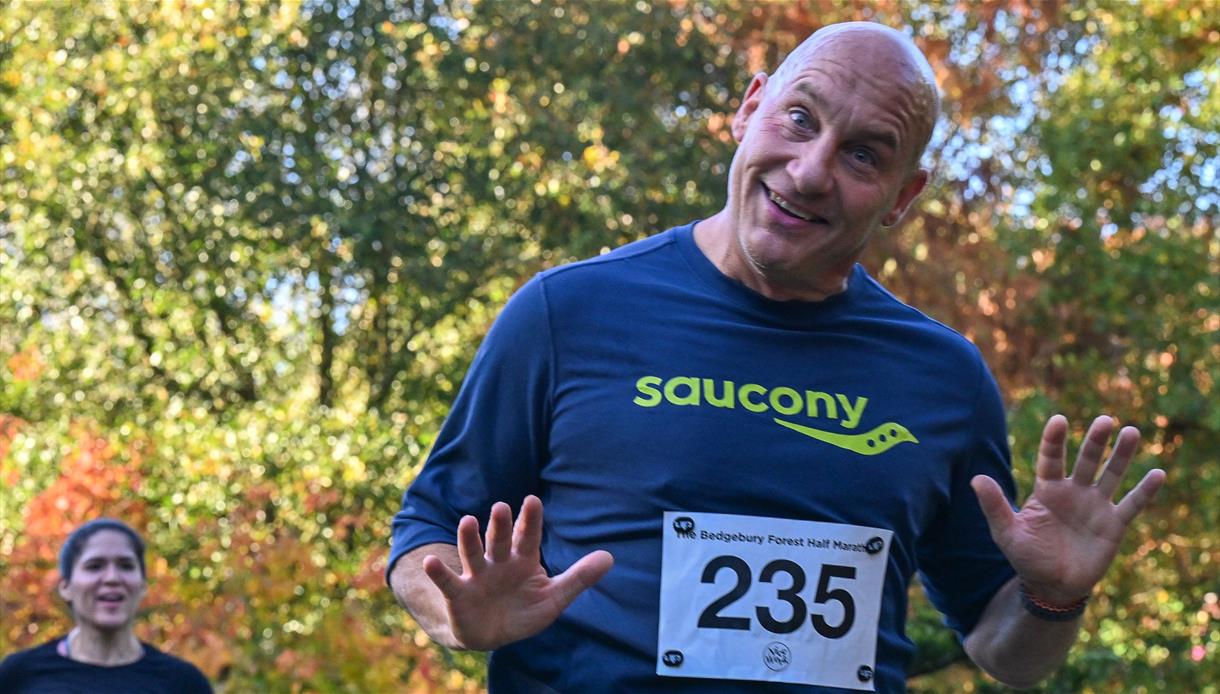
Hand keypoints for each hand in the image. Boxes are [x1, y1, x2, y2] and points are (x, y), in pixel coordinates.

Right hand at [421, 495, 613, 649]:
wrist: (492, 635)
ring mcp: (476, 576)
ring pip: (473, 553)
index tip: (532, 500)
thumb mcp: (554, 598)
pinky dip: (438, 573)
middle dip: (500, 525)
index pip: (528, 537)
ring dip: (469, 538)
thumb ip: (579, 578)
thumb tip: (610, 557)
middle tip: (500, 507)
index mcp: (523, 560)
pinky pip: (448, 582)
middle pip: (499, 540)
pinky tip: (431, 562)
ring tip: (467, 521)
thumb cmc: (524, 611)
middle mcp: (498, 562)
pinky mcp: (459, 594)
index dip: (529, 520)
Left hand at [971, 414, 1164, 604]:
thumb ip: (994, 506)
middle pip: (1086, 460)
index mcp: (1047, 490)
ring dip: (1122, 455)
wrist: (1052, 587)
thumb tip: (976, 479)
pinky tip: (1157, 473)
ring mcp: (1095, 506)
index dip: (1054, 440)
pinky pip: (1132, 504)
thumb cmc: (1027, 557)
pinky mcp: (1113, 525)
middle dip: (1095, 441)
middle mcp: (1073, 492)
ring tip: (1132, 431)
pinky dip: (1144, 490)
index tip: (1059, 420)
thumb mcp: (1006, 532)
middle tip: (1105, 420)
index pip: (1051, 459)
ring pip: (1111, 475)